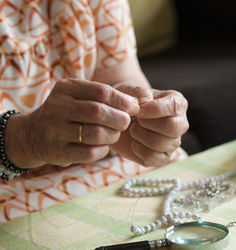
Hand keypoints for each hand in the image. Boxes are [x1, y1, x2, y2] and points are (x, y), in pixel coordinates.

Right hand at [6, 79, 138, 167]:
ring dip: (113, 135)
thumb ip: (105, 96)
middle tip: (126, 123)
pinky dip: (103, 150)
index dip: (123, 101)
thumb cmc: (67, 112)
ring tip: (115, 134)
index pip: (102, 91)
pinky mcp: (57, 152)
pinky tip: (103, 146)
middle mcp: (57, 107)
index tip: (135, 108)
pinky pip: (89, 153)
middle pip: (99, 112)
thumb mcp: (79, 96)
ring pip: (96, 134)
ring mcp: (55, 131)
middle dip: (120, 119)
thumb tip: (139, 102)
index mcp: (66, 88)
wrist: (33, 134)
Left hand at [110, 83, 188, 166]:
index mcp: (178, 103)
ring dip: (140, 135)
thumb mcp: (132, 91)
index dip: (154, 109)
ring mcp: (173, 142)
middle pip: (173, 128)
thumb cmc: (130, 103)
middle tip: (136, 120)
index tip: (139, 109)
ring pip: (161, 144)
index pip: (174, 107)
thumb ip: (139, 92)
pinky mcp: (162, 157)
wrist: (121, 119)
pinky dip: (138, 149)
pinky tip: (134, 142)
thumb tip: (146, 101)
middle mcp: (180, 124)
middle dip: (148, 124)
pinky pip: (153, 157)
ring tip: (133, 129)